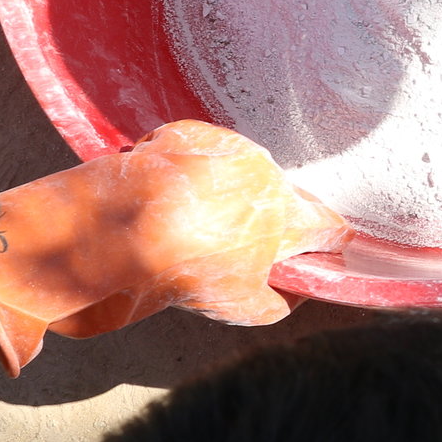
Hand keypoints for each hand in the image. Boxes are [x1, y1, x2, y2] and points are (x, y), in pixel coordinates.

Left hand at [0, 120, 346, 373]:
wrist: (109, 235)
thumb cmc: (179, 274)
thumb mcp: (237, 307)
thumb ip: (277, 302)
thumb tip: (290, 294)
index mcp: (288, 215)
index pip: (331, 225)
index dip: (326, 243)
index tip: (315, 255)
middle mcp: (268, 172)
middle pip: (284, 194)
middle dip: (267, 216)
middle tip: (237, 243)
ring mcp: (227, 148)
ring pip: (241, 171)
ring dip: (227, 191)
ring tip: (189, 221)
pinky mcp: (184, 134)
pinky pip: (196, 153)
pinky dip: (184, 172)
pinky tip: (160, 199)